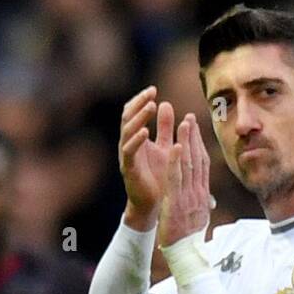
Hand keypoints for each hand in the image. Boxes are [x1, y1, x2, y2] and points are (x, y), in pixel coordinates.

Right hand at [119, 86, 174, 228]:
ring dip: (139, 117)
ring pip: (127, 131)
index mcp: (137, 138)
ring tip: (150, 106)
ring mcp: (126, 156)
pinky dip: (136, 140)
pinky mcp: (128, 169)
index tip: (154, 89)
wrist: (155, 204)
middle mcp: (128, 144)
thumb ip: (164, 127)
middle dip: (139, 103)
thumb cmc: (159, 176)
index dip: (141, 100)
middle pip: (127, 117)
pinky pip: (129, 152)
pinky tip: (145, 131)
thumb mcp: (164, 146)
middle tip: (151, 92)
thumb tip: (166, 103)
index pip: (133, 113)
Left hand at [158, 113, 211, 248]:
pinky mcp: (176, 202)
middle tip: (190, 118)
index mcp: (202, 196)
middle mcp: (198, 193)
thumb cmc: (190, 241)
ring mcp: (188, 197)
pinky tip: (173, 145)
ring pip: (187, 165)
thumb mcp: (198, 220)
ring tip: (183, 123)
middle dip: (194, 138)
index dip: (199, 146)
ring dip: (185, 142)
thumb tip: (209, 203)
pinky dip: (175, 161)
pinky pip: (176, 178)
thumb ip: (202, 207)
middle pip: (197, 160)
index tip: (196, 131)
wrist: (187, 256)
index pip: (202, 166)